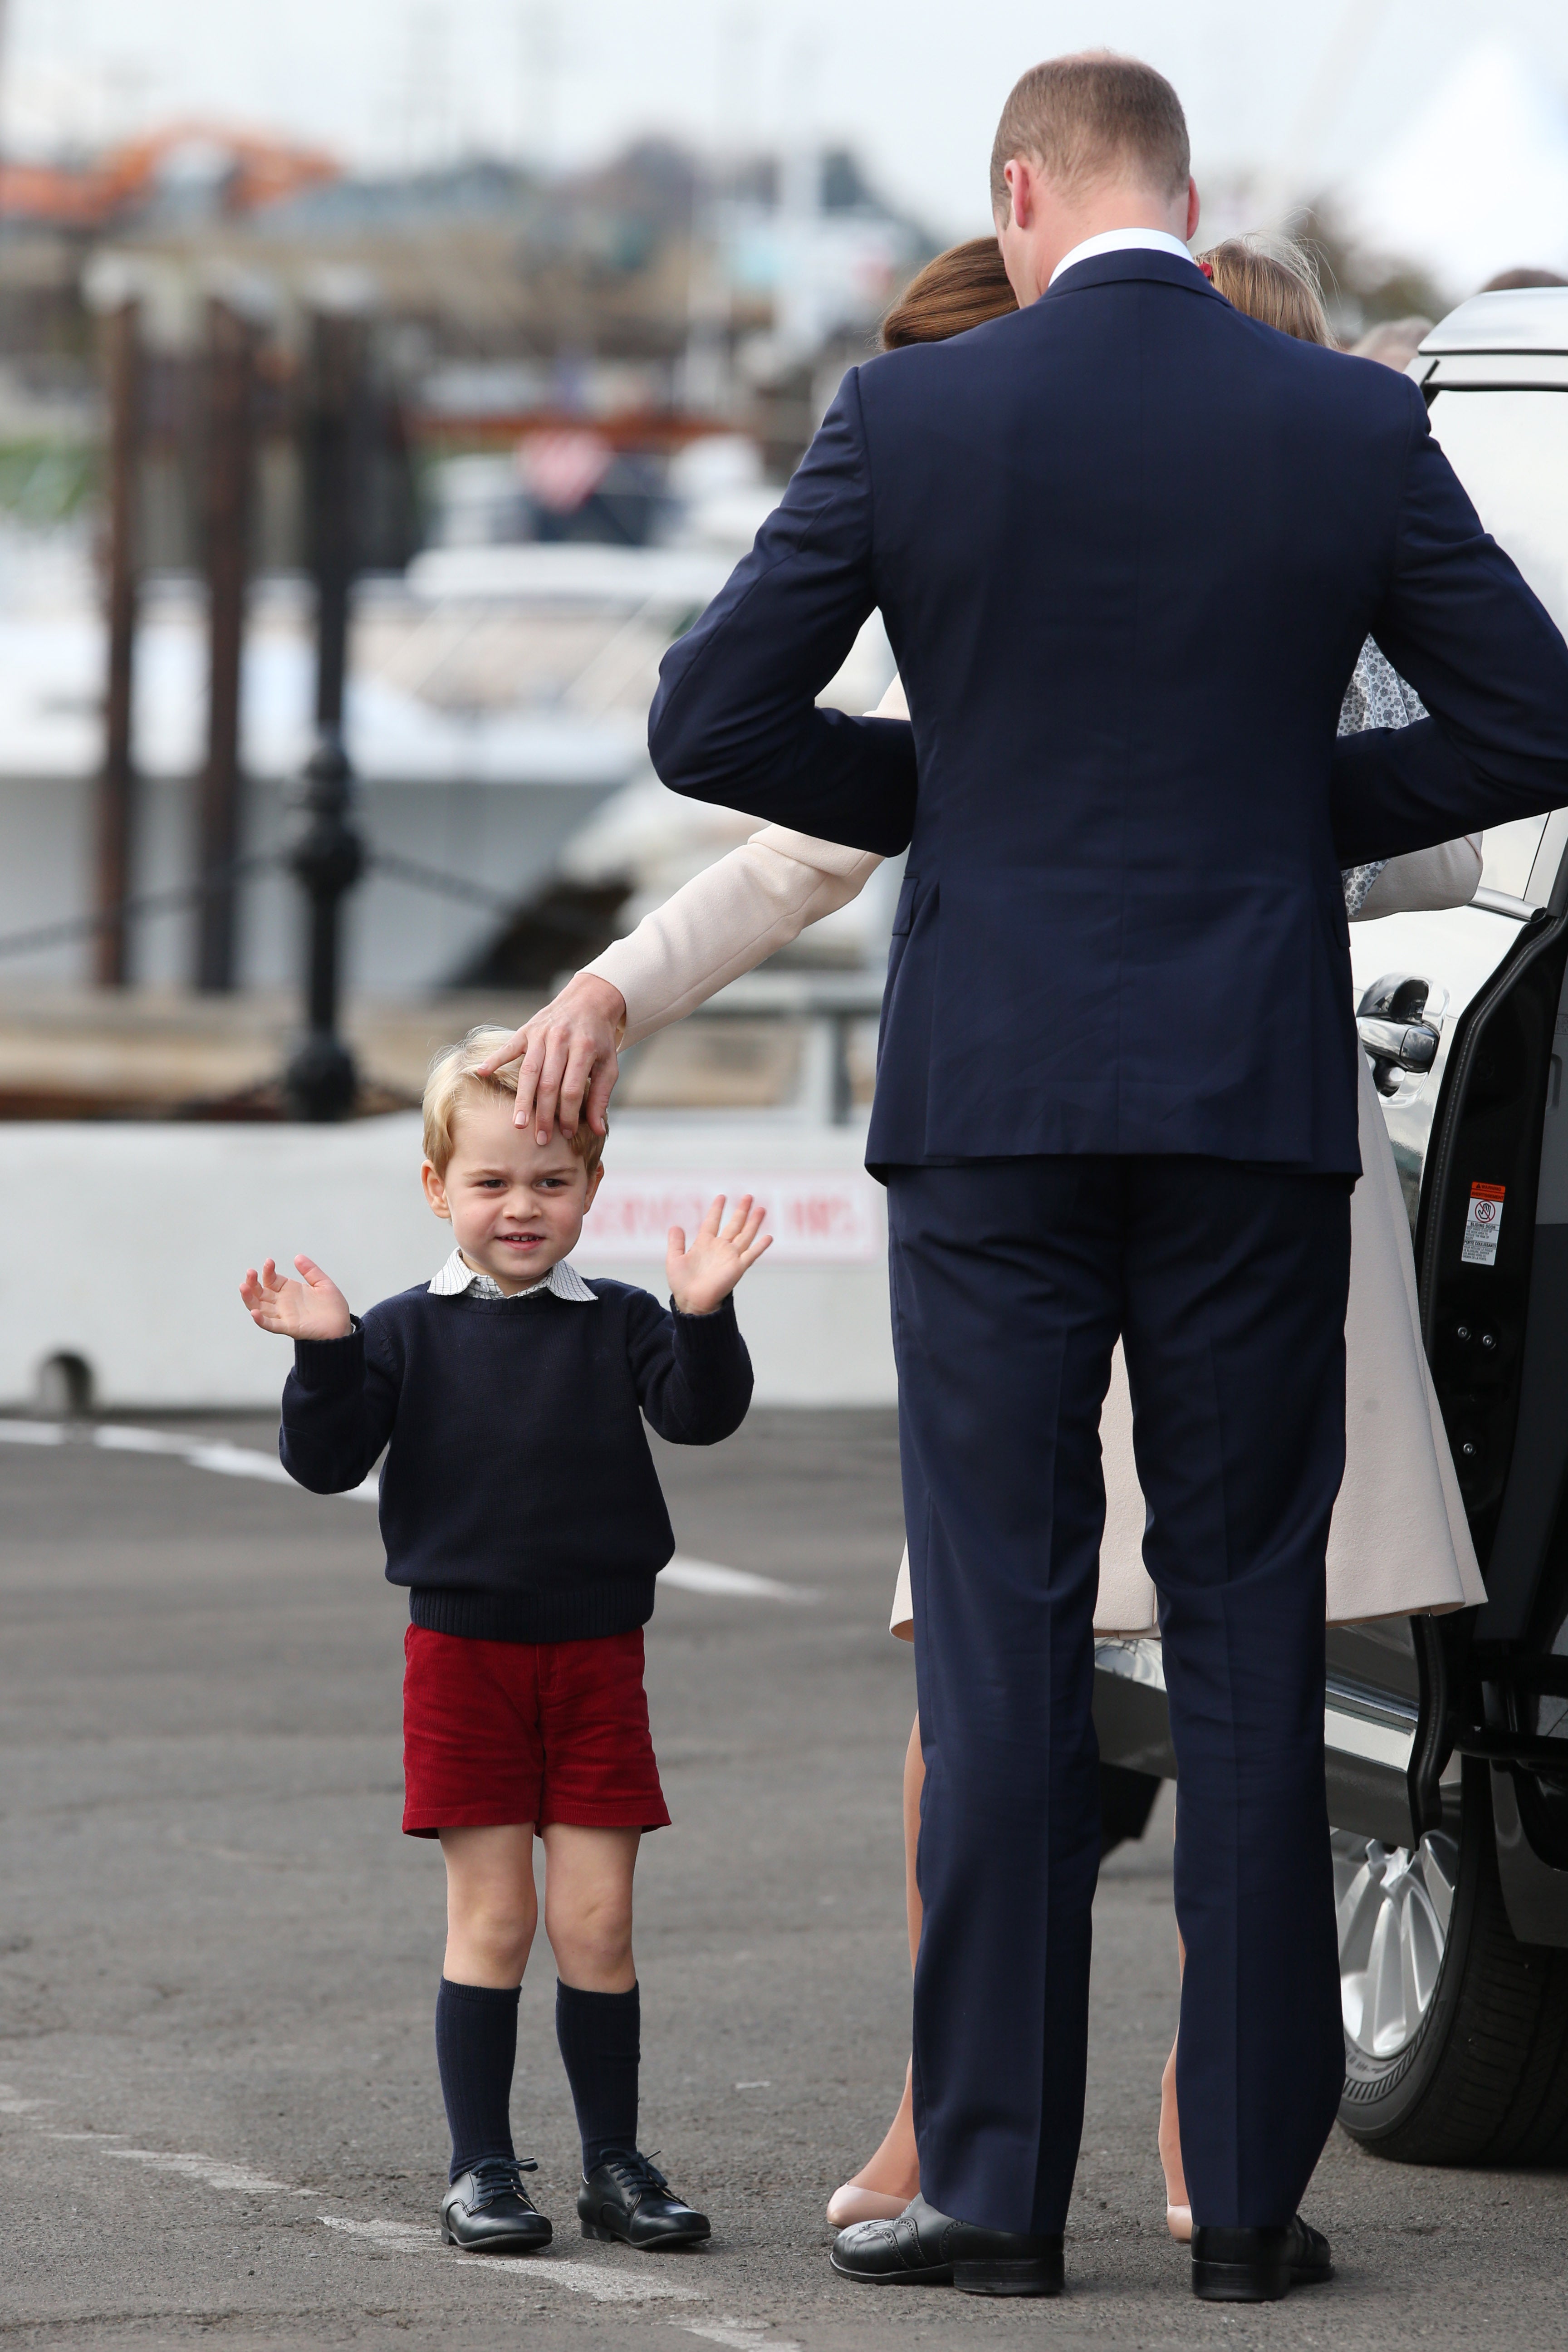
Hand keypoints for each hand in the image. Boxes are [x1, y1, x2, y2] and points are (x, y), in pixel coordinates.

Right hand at [240, 1255, 351, 1340]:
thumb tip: (298, 1257)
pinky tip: (254, 1312)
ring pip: (260, 1307)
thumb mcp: (323, 1284)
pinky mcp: (289, 1327)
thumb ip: (311, 1271)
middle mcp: (283, 1303)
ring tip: (244, 1287)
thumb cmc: (333, 1308)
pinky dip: (261, 1320)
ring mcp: (284, 1315)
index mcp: (289, 1291)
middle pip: (260, 1293)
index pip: (271, 1279)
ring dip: (250, 1298)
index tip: (270, 1261)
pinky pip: (270, 1324)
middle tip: (250, 1272)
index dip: (268, 1271)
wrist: (342, 1326)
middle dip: (252, 1283)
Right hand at [475, 973, 626, 1146]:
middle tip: (540, 1139)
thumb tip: (598, 1130)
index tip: (567, 1133)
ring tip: (518, 1123)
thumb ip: (601, 1096)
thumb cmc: (599, 1038)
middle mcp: (561, 1040)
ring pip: (528, 1071)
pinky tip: (481, 1073)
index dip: (570, 1113)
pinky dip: (494, 1059)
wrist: (589, 1000)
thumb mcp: (608, 1065)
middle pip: (548, 1083)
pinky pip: (508, 1047)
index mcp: (584, 1049)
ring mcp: (541, 1034)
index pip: (572, 1089)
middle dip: (544, 1114)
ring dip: (523, 1099)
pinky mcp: (527, 1029)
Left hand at [667, 1195, 771, 1315]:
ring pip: (745, 1235)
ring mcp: (730, 1257)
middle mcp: (720, 1248)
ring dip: (753, 1222)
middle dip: (741, 1211)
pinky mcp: (738, 1267)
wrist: (692, 1302)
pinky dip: (760, 1246)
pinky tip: (768, 1236)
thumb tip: (676, 1226)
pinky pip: (751, 1254)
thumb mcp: (674, 1259)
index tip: (722, 1196)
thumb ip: (675, 1242)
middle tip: (748, 1196)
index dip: (717, 1209)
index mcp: (704, 1244)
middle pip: (734, 1225)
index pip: (712, 1222)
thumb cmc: (682, 1284)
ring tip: (761, 1209)